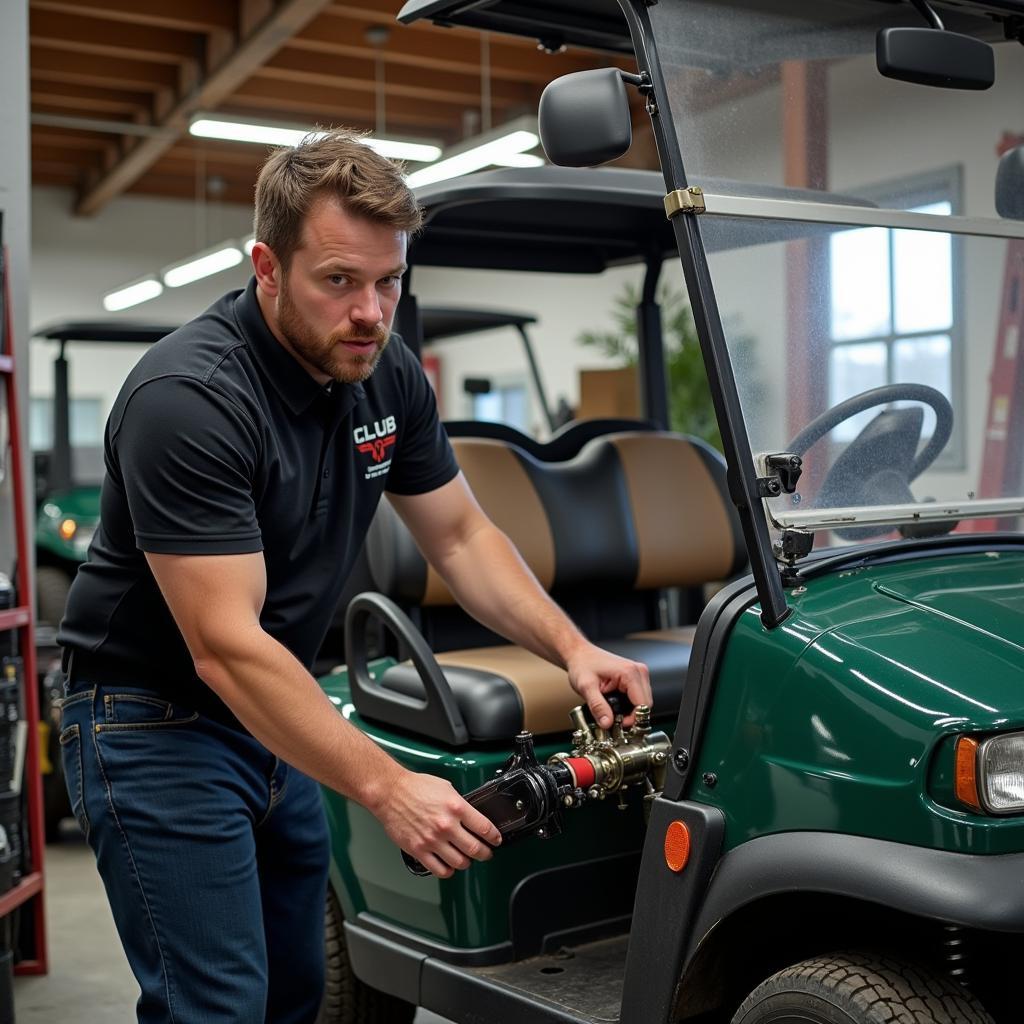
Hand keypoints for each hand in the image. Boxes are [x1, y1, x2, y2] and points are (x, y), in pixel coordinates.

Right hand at [372, 770, 501, 878]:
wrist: (390, 792)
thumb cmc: (415, 787)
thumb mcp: (446, 788)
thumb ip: (460, 804)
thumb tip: (471, 817)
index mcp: (456, 807)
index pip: (485, 828)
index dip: (495, 837)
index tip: (496, 840)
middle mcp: (446, 825)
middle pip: (476, 849)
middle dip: (485, 853)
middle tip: (486, 853)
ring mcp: (433, 840)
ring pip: (460, 862)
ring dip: (467, 862)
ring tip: (466, 859)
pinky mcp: (419, 850)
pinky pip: (440, 870)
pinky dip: (448, 871)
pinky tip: (449, 865)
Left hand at [566, 643, 651, 728]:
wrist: (580, 654)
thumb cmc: (582, 665)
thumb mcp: (586, 687)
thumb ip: (598, 707)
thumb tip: (607, 724)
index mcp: (629, 673)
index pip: (642, 705)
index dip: (633, 719)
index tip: (619, 726)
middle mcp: (638, 671)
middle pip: (645, 704)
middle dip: (632, 717)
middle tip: (615, 723)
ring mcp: (638, 673)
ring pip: (643, 702)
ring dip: (631, 712)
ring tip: (614, 714)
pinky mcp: (635, 677)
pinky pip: (639, 697)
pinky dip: (630, 705)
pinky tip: (617, 707)